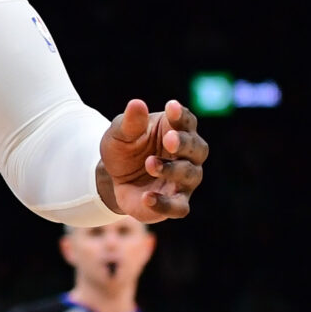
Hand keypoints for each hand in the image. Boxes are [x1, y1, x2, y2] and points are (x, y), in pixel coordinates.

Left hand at [98, 99, 206, 221]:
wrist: (113, 178)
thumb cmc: (124, 149)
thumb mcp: (120, 134)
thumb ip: (130, 122)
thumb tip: (137, 104)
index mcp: (177, 131)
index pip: (186, 121)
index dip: (181, 115)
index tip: (171, 107)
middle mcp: (189, 155)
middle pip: (197, 148)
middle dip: (184, 144)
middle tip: (169, 139)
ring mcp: (185, 180)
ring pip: (191, 175)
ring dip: (172, 169)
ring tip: (150, 163)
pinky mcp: (175, 203)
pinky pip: (179, 207)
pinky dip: (164, 204)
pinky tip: (146, 197)